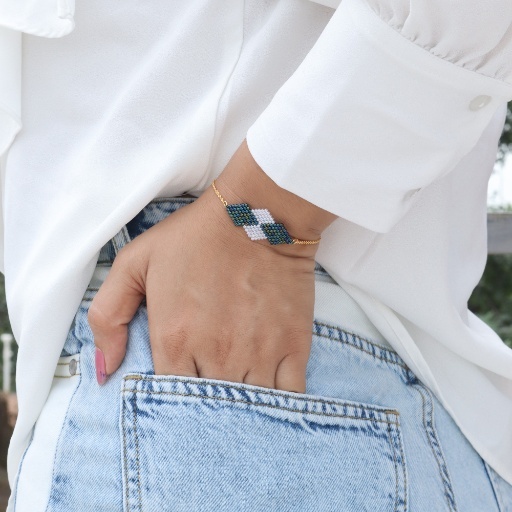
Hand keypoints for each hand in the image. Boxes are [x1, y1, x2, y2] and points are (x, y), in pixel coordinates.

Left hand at [89, 140, 336, 391]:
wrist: (259, 216)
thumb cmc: (195, 237)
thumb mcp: (136, 262)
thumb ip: (107, 316)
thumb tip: (103, 371)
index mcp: (175, 339)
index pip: (165, 398)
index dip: (169, 399)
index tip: (177, 387)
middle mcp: (217, 355)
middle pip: (206, 408)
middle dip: (203, 406)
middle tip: (206, 388)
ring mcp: (259, 353)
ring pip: (246, 408)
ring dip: (239, 407)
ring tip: (235, 392)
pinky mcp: (294, 346)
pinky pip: (288, 397)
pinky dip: (278, 404)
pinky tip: (268, 394)